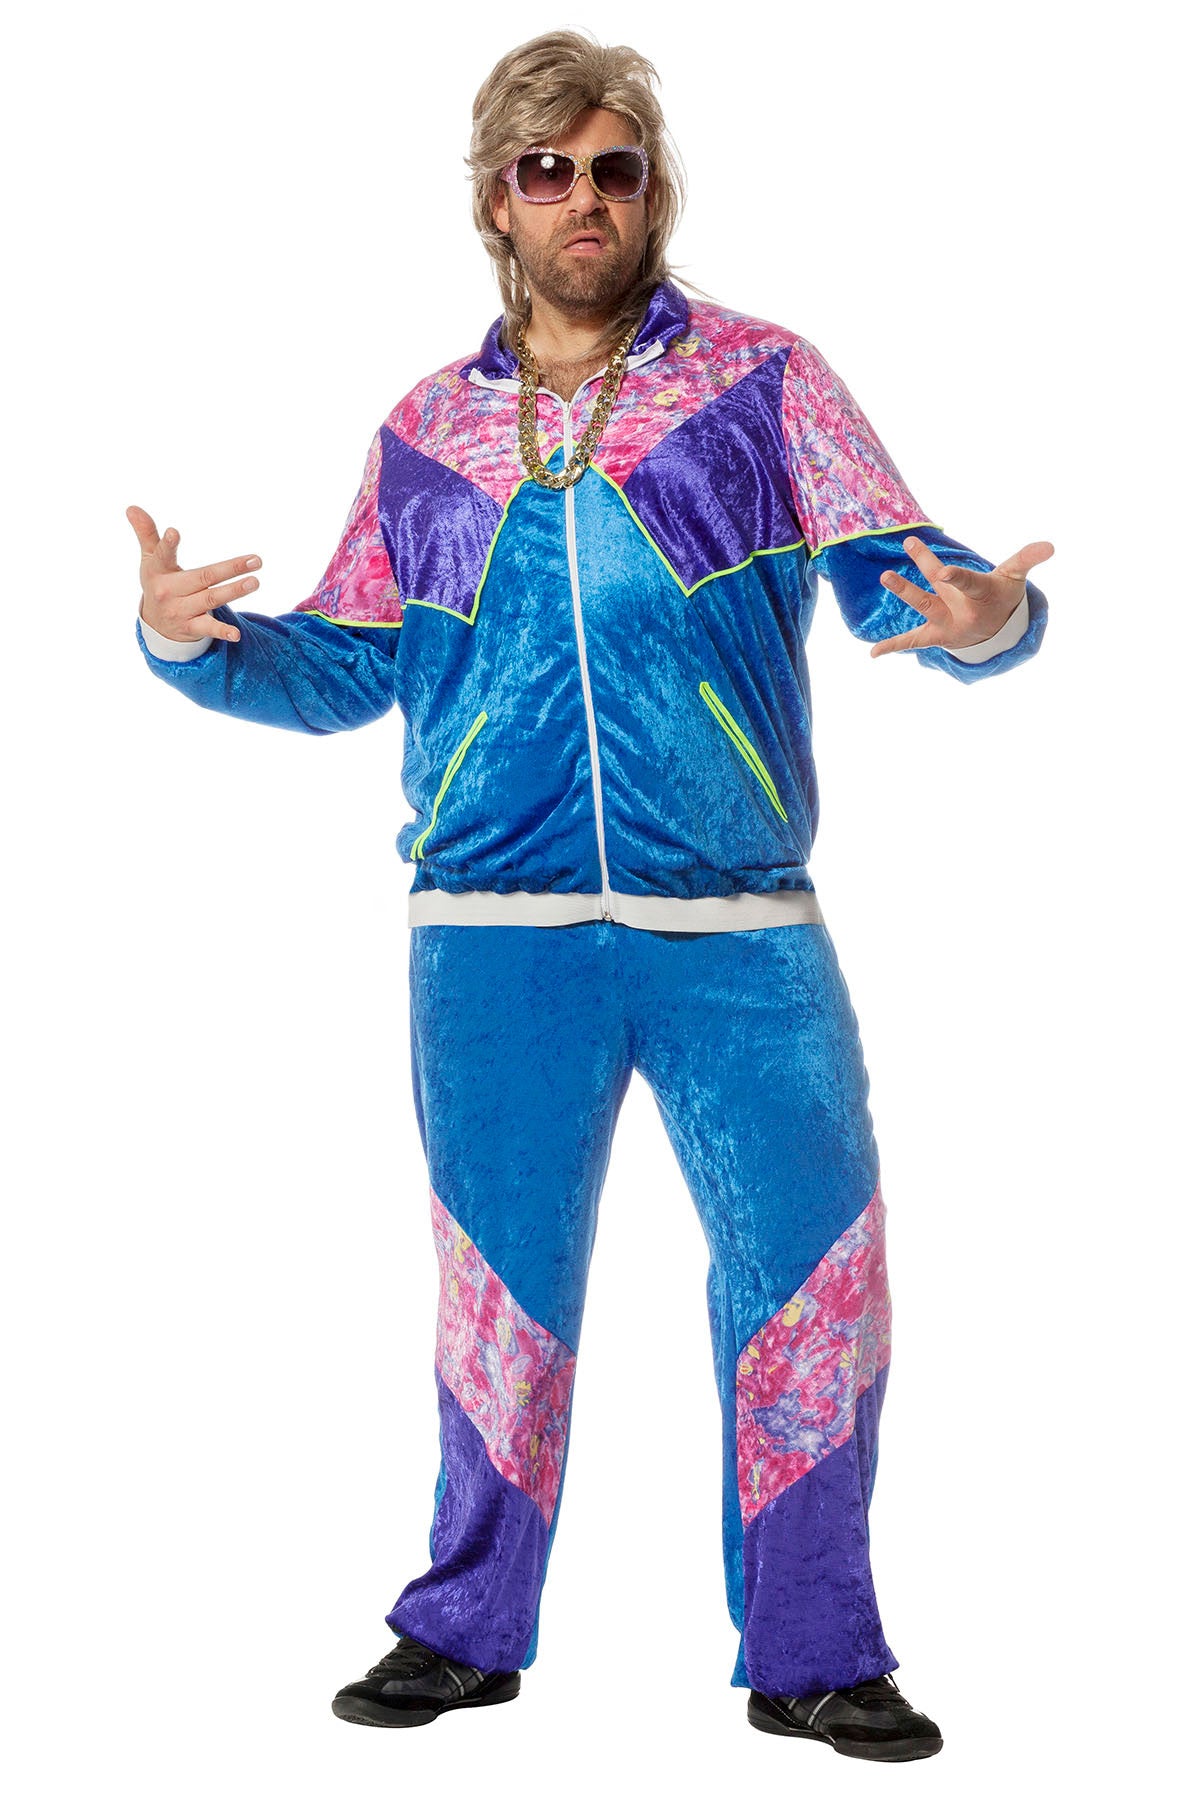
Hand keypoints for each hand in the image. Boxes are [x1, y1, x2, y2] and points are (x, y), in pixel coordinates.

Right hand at [126, 505, 261, 644]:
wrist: (156, 624)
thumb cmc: (158, 582)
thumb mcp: (150, 559)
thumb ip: (146, 533)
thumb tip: (131, 507)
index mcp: (158, 571)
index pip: (163, 555)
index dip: (168, 544)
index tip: (174, 531)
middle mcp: (169, 591)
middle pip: (203, 577)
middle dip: (230, 569)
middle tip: (255, 560)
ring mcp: (180, 610)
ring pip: (211, 599)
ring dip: (234, 591)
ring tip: (254, 582)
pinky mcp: (191, 627)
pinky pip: (208, 629)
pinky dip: (222, 632)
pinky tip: (236, 634)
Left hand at [870, 535, 1054, 657]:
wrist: (997, 631)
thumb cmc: (1002, 596)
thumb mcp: (1014, 576)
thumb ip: (1027, 558)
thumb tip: (1050, 545)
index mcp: (981, 595)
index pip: (969, 584)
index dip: (956, 578)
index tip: (942, 571)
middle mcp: (962, 611)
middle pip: (938, 590)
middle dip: (922, 572)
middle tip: (903, 556)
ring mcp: (947, 624)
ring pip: (923, 605)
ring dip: (904, 591)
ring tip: (886, 576)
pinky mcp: (935, 635)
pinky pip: (913, 641)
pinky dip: (893, 647)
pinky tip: (872, 654)